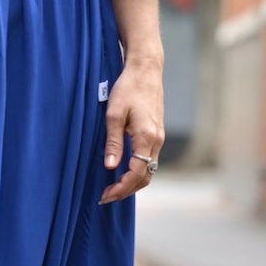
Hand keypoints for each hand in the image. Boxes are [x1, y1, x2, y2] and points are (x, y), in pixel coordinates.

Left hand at [99, 57, 164, 203]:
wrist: (145, 70)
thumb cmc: (127, 88)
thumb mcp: (113, 114)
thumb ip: (113, 142)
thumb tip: (110, 167)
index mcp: (147, 137)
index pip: (136, 173)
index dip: (121, 188)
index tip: (106, 195)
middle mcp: (157, 140)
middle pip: (145, 177)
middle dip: (126, 190)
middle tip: (106, 196)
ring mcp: (159, 137)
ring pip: (149, 169)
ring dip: (133, 182)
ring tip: (113, 187)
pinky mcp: (157, 133)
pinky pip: (149, 159)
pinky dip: (138, 170)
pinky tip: (123, 170)